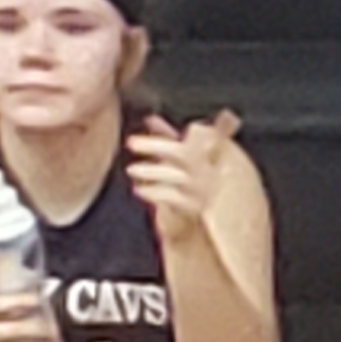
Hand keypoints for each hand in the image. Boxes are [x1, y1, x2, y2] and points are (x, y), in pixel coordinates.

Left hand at [126, 108, 238, 249]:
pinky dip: (153, 193)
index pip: (209, 137)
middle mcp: (208, 171)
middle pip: (185, 153)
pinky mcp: (193, 208)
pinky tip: (138, 190)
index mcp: (209, 155)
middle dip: (157, 145)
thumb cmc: (186, 184)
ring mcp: (201, 190)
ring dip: (152, 171)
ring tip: (131, 169)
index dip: (206, 130)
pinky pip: (172, 198)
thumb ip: (168, 137)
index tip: (188, 125)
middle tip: (131, 142)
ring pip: (177, 176)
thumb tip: (151, 119)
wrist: (193, 222)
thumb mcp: (179, 159)